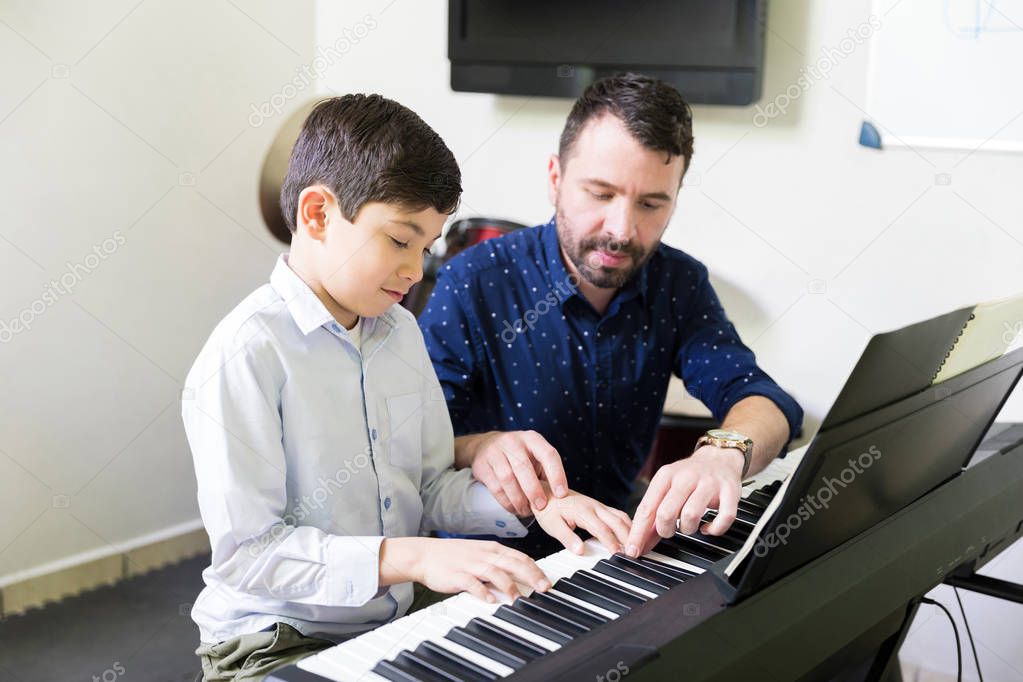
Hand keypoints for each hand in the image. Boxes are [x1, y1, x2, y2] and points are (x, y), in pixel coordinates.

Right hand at [379, 537, 549, 602]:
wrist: (425, 555)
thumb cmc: (453, 556)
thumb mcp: (480, 555)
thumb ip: (499, 564)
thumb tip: (519, 577)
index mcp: (492, 549)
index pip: (520, 557)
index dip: (536, 569)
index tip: (547, 581)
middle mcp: (485, 555)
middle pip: (513, 564)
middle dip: (531, 576)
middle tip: (543, 589)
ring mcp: (471, 564)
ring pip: (496, 572)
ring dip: (509, 586)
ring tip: (518, 598)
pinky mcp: (457, 575)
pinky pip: (473, 583)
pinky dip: (483, 592)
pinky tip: (491, 600)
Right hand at [469, 430, 568, 515]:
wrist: (484, 446)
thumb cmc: (518, 455)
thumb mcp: (534, 456)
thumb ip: (546, 472)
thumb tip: (559, 497)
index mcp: (532, 439)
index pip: (548, 454)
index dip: (557, 475)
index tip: (561, 494)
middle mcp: (513, 442)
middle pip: (523, 467)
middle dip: (534, 490)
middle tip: (541, 507)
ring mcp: (495, 452)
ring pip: (507, 478)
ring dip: (519, 499)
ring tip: (526, 511)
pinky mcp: (482, 465)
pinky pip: (495, 487)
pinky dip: (506, 502)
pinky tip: (514, 508)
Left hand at [533, 482, 631, 554]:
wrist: (546, 494)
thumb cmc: (548, 510)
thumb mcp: (552, 526)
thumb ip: (567, 538)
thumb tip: (580, 550)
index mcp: (583, 511)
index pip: (602, 529)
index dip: (612, 543)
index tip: (618, 555)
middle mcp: (594, 506)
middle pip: (617, 521)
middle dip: (628, 537)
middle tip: (634, 554)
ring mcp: (599, 505)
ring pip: (621, 516)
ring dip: (630, 531)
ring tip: (635, 547)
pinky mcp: (600, 507)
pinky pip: (618, 515)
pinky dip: (627, 525)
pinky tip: (629, 536)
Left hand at [625, 445, 742, 556]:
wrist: (719, 458)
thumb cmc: (689, 477)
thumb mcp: (666, 486)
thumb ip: (654, 512)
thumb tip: (639, 540)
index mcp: (666, 476)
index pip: (647, 508)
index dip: (638, 533)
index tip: (633, 550)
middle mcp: (686, 478)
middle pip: (666, 513)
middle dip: (664, 531)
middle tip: (669, 532)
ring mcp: (709, 484)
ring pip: (691, 516)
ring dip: (688, 530)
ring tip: (688, 526)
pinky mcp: (730, 492)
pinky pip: (723, 518)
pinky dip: (714, 529)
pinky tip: (707, 528)